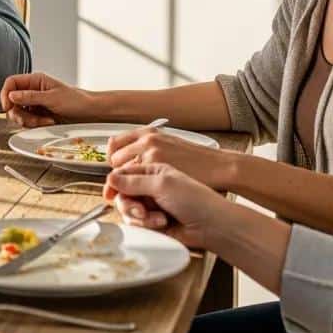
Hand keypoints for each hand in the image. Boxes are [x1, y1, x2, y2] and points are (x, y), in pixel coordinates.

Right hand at [0, 71, 93, 126]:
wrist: (91, 113)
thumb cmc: (77, 101)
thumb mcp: (52, 98)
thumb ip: (30, 97)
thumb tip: (12, 95)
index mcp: (35, 81)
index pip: (11, 83)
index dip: (6, 94)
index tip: (7, 107)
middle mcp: (33, 91)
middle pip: (12, 102)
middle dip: (20, 113)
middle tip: (30, 119)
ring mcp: (35, 104)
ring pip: (19, 114)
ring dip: (29, 121)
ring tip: (45, 122)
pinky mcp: (39, 116)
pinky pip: (28, 122)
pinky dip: (35, 125)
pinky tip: (48, 123)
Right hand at [102, 162, 232, 248]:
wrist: (213, 226)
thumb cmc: (196, 200)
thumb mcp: (162, 183)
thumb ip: (133, 181)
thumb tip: (110, 178)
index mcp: (152, 171)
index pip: (123, 173)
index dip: (114, 183)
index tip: (109, 193)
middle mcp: (149, 187)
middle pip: (122, 193)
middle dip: (128, 203)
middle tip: (139, 209)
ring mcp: (151, 205)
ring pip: (128, 210)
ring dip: (140, 216)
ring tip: (156, 218)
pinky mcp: (154, 222)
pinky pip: (137, 224)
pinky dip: (146, 225)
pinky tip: (162, 224)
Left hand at [106, 126, 231, 189]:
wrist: (220, 168)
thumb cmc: (197, 163)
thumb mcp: (170, 147)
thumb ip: (148, 151)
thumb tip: (126, 164)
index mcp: (148, 133)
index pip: (114, 144)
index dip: (113, 160)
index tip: (116, 171)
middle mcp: (146, 140)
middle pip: (114, 159)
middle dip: (119, 174)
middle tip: (129, 186)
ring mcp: (150, 152)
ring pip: (122, 172)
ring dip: (126, 185)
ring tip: (139, 195)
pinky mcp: (157, 167)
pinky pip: (135, 183)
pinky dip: (137, 193)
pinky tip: (149, 198)